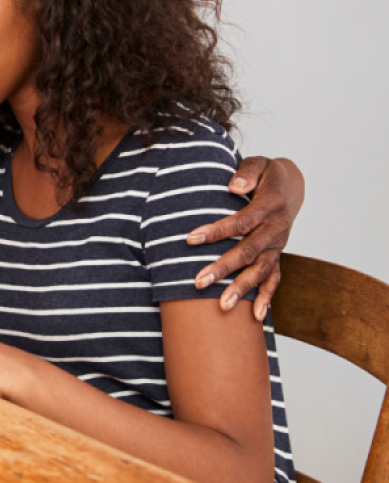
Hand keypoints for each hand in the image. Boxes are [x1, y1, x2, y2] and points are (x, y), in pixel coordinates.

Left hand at [188, 156, 304, 319]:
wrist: (292, 185)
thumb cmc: (267, 174)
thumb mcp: (260, 164)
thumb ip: (247, 173)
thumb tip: (234, 187)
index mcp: (269, 207)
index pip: (240, 222)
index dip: (216, 231)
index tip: (190, 239)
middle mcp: (276, 230)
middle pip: (248, 251)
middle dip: (223, 268)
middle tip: (198, 282)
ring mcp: (277, 246)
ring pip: (260, 271)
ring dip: (241, 289)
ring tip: (222, 306)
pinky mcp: (277, 255)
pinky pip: (274, 280)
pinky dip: (266, 298)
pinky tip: (255, 317)